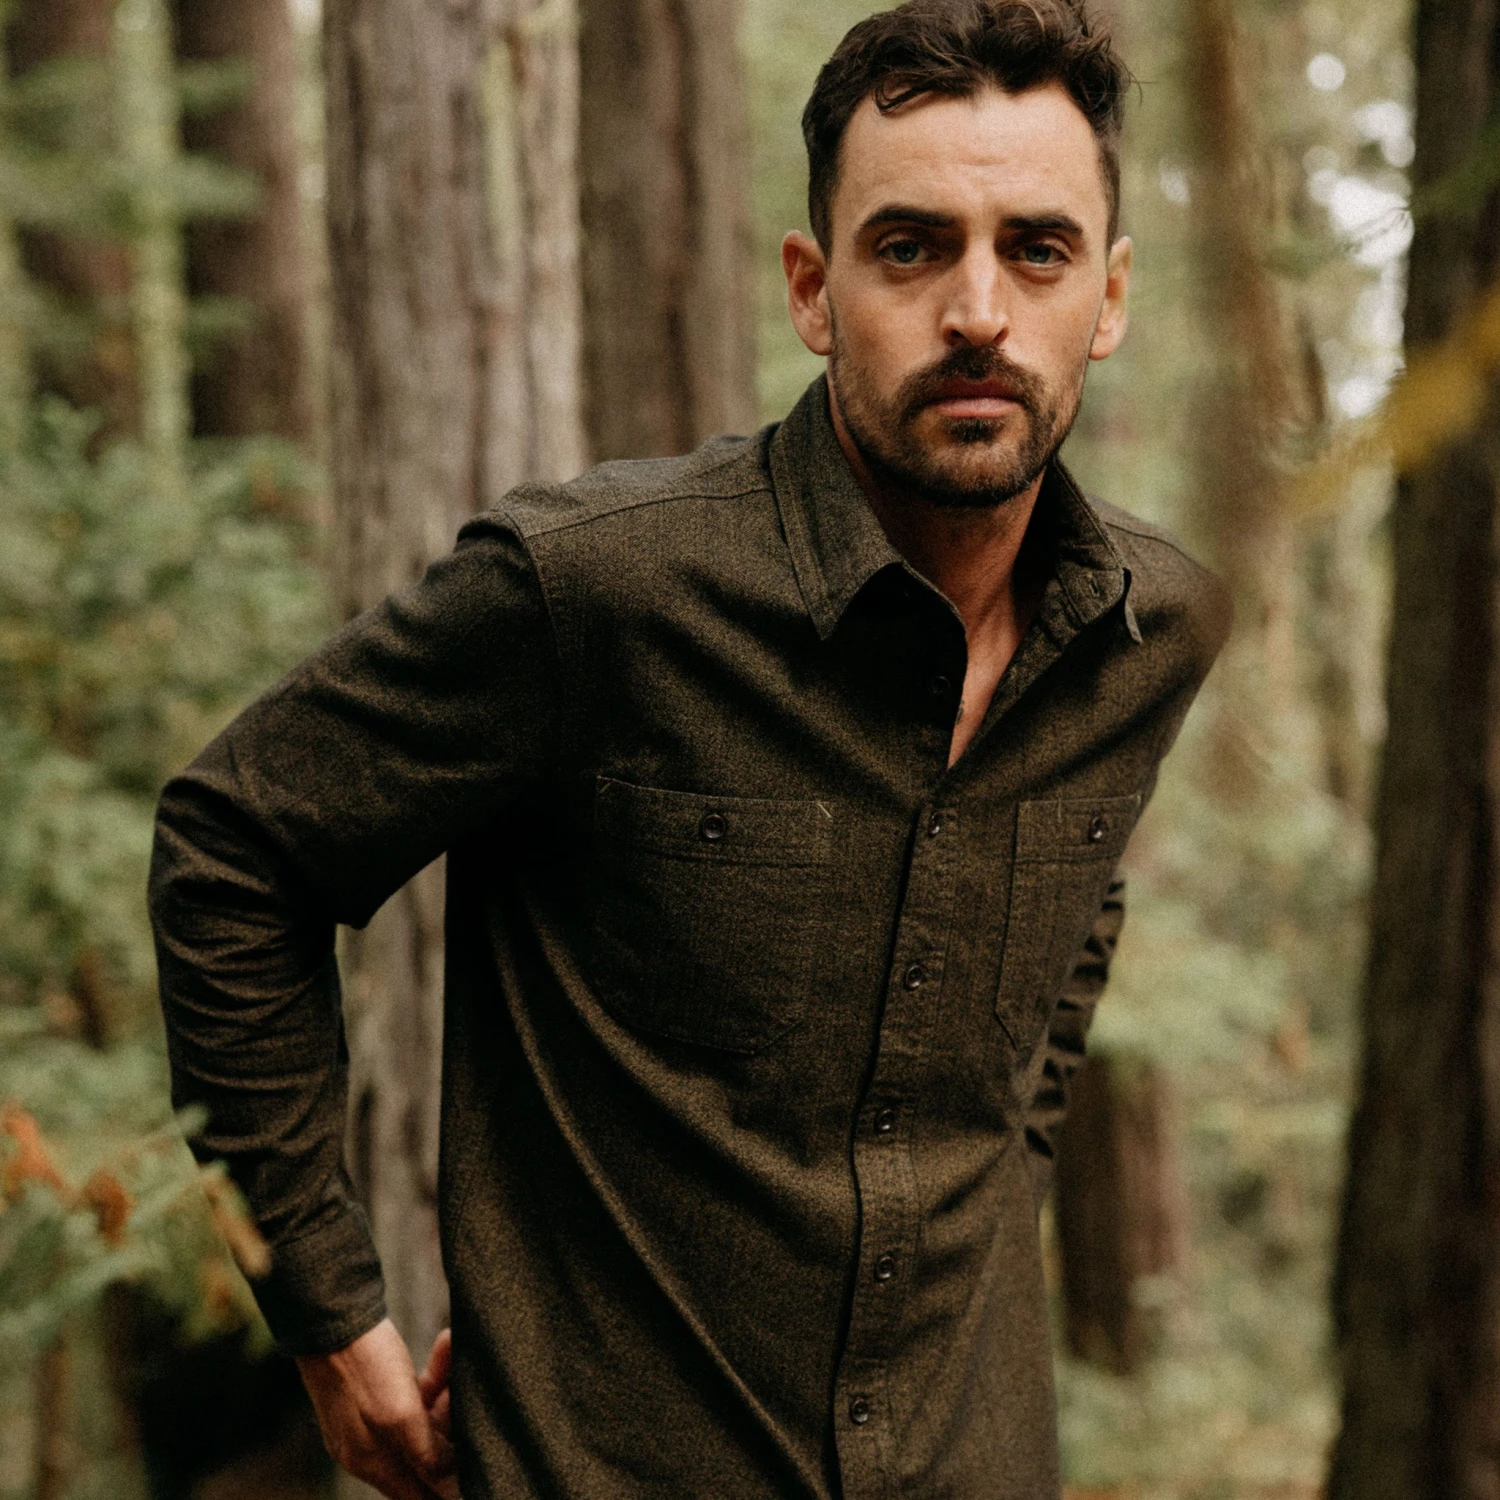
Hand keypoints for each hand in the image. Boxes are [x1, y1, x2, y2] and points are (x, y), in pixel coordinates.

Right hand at [296, 1318, 458, 1499]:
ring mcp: (371, 1418)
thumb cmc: (364, 1365)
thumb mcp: (399, 1416)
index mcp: (372, 1462)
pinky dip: (433, 1373)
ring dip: (445, 1392)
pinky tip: (446, 1345)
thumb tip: (448, 1486)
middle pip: (425, 1454)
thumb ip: (425, 1455)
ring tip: (451, 1355)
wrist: (333, 1314)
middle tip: (463, 1396)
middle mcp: (370, 1447)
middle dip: (449, 1428)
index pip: (417, 1495)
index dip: (446, 1487)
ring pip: (424, 1418)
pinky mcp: (376, 1390)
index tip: (474, 1468)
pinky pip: (415, 1391)